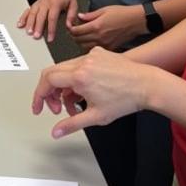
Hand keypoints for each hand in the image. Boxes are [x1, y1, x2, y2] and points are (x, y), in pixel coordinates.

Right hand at [18, 0, 77, 42]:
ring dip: (29, 23)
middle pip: (40, 16)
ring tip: (28, 31)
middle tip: (36, 36)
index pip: (52, 17)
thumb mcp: (74, 4)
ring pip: (32, 13)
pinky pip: (28, 10)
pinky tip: (20, 23)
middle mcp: (46, 3)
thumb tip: (69, 26)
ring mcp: (39, 3)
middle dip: (37, 27)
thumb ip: (71, 16)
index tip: (50, 38)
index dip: (51, 29)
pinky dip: (23, 17)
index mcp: (55, 3)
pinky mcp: (35, 4)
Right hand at [31, 47, 152, 138]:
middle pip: (53, 73)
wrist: (147, 85)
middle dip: (50, 93)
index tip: (38, 107)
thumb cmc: (126, 100)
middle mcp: (82, 62)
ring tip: (74, 104)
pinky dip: (76, 77)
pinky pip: (79, 64)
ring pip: (66, 69)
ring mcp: (90, 55)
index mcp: (79, 76)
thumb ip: (71, 124)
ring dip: (64, 87)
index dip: (39, 95)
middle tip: (56, 109)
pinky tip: (86, 91)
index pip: (47, 81)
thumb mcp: (96, 116)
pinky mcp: (98, 53)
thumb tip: (56, 132)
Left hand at [68, 4, 144, 51]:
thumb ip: (90, 15)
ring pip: (85, 47)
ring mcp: (105, 44)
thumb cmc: (122, 13)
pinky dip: (90, 46)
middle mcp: (99, 37)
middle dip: (74, 36)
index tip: (70, 26)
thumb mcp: (104, 10)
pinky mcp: (110, 48)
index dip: (70, 29)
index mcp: (96, 26)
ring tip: (82, 35)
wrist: (136, 21)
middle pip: (78, 41)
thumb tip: (79, 17)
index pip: (76, 31)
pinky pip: (95, 50)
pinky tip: (92, 40)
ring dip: (81, 42)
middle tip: (74, 30)